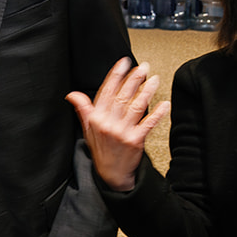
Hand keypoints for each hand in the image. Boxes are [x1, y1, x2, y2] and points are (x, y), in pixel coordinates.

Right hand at [66, 57, 170, 190]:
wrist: (111, 174)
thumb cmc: (101, 150)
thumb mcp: (87, 129)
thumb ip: (83, 109)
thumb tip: (72, 94)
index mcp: (96, 118)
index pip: (107, 91)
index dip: (115, 75)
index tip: (124, 62)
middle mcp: (108, 123)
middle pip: (122, 96)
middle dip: (134, 79)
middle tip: (143, 66)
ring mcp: (122, 132)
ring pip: (135, 107)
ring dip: (146, 92)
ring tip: (154, 79)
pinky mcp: (135, 141)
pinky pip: (147, 124)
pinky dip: (157, 114)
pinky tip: (164, 105)